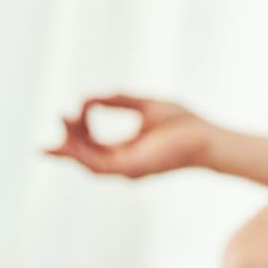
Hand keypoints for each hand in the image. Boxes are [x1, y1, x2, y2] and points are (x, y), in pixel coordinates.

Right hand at [46, 95, 211, 177]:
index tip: (66, 113)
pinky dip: (83, 152)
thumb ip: (117, 101)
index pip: (93, 147)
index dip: (76, 133)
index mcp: (128, 150)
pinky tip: (75, 135)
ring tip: (64, 121)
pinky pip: (99, 164)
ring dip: (72, 145)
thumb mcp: (144, 105)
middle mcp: (125, 163)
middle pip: (86, 156)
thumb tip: (88, 98)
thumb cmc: (184, 123)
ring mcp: (128, 168)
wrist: (208, 137)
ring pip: (88, 162)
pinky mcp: (132, 169)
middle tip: (60, 116)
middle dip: (68, 140)